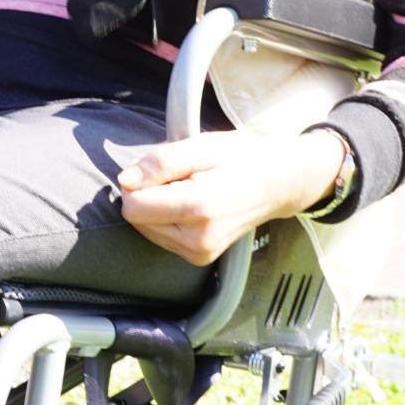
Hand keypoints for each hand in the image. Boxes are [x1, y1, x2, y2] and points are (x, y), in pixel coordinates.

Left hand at [117, 129, 346, 265]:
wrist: (279, 183)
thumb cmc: (242, 158)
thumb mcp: (203, 146)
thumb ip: (161, 162)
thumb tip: (125, 180)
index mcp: (198, 208)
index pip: (133, 206)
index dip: (138, 182)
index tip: (163, 170)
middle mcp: (198, 239)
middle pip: (136, 219)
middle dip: (149, 194)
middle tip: (183, 179)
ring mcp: (199, 253)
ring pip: (145, 229)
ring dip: (159, 207)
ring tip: (191, 190)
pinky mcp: (199, 258)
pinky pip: (160, 237)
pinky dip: (168, 219)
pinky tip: (193, 206)